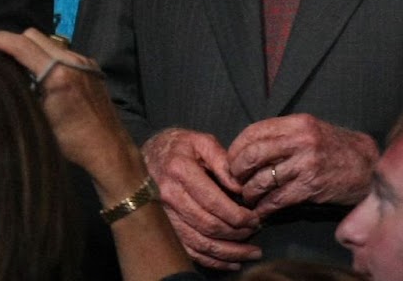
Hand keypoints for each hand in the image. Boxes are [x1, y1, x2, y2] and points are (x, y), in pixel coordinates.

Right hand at [0, 28, 126, 176]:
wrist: (107, 146)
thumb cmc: (71, 142)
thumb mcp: (38, 120)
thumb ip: (22, 94)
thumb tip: (0, 81)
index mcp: (58, 75)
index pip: (22, 45)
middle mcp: (73, 62)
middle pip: (34, 35)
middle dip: (13, 41)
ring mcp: (84, 62)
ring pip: (49, 42)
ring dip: (31, 49)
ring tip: (18, 66)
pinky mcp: (91, 66)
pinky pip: (62, 52)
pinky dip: (47, 56)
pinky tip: (41, 74)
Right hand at [142, 127, 260, 269]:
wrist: (145, 156)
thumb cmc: (178, 146)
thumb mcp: (201, 141)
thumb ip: (222, 161)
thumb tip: (240, 188)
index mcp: (180, 171)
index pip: (213, 202)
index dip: (237, 215)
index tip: (255, 218)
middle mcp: (169, 196)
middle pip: (208, 226)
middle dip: (237, 234)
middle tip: (256, 232)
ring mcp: (164, 216)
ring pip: (199, 243)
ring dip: (228, 252)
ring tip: (250, 254)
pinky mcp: (164, 229)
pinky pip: (188, 251)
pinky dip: (211, 261)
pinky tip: (230, 262)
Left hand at [225, 114, 377, 214]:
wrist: (369, 167)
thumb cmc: (336, 149)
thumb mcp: (311, 130)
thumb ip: (284, 136)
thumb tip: (249, 148)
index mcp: (297, 123)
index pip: (254, 132)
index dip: (236, 148)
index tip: (232, 161)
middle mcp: (301, 140)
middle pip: (252, 154)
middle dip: (236, 171)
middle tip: (235, 181)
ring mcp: (306, 164)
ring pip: (262, 180)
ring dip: (249, 193)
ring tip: (248, 198)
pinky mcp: (311, 187)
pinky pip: (277, 199)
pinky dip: (264, 208)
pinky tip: (262, 211)